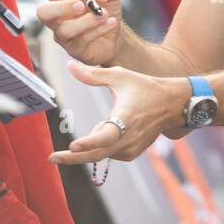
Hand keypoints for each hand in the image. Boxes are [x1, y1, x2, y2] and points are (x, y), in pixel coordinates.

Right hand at [36, 0, 121, 65]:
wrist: (115, 34)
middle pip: (43, 11)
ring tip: (104, 15)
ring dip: (87, 21)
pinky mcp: (74, 48)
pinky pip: (82, 40)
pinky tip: (111, 23)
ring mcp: (63, 34)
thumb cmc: (105, 10)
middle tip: (82, 6)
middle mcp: (57, 16)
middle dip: (62, 7)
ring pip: (65, 29)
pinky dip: (98, 30)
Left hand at [48, 61, 187, 164]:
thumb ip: (93, 74)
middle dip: (72, 158)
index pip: (105, 136)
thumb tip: (69, 65)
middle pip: (96, 154)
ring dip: (90, 143)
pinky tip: (108, 129)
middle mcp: (128, 138)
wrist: (172, 104)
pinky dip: (101, 144)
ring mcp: (131, 148)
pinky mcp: (132, 153)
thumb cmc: (145, 87)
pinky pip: (109, 152)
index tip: (72, 146)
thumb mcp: (119, 76)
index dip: (88, 142)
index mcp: (126, 118)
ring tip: (102, 122)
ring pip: (101, 152)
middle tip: (51, 158)